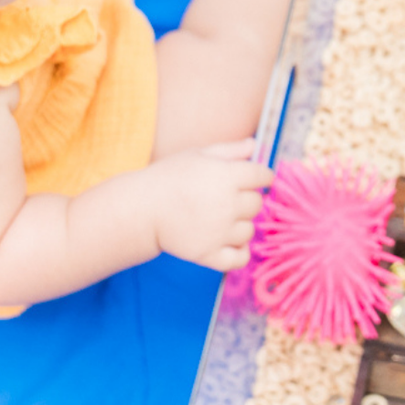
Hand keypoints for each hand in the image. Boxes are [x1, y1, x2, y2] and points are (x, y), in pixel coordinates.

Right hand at [151, 140, 271, 271]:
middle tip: (224, 197)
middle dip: (246, 198)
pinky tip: (228, 241)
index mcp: (226, 176)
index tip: (251, 177)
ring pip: (249, 230)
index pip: (263, 175)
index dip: (260, 175)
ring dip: (239, 224)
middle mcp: (227, 204)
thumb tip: (254, 145)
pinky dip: (239, 252)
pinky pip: (240, 258)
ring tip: (218, 218)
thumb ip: (229, 150)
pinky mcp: (209, 254)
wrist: (141, 208)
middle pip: (257, 203)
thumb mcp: (197, 154)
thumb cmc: (169, 177)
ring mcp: (220, 232)